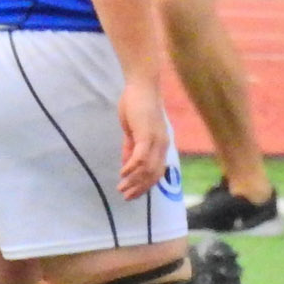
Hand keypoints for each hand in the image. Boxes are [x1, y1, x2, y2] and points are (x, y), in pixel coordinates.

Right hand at [115, 76, 169, 200]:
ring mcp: (156, 140)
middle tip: (126, 197)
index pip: (157, 173)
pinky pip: (141, 156)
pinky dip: (132, 167)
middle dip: (139, 189)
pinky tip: (123, 173)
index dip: (145, 186)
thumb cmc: (137, 106)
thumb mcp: (133, 131)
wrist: (141, 86)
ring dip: (134, 181)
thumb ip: (131, 147)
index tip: (133, 195)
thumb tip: (127, 164)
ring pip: (148, 169)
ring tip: (121, 188)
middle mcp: (162, 145)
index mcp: (161, 145)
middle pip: (154, 175)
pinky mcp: (147, 134)